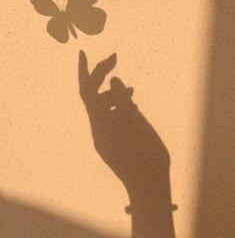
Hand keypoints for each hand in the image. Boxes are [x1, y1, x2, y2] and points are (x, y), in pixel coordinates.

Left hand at [79, 50, 169, 202]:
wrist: (148, 184)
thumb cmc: (144, 154)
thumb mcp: (136, 122)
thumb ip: (123, 100)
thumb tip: (114, 80)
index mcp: (101, 123)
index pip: (87, 91)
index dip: (86, 71)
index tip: (83, 53)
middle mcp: (99, 128)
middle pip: (95, 95)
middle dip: (102, 76)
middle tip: (115, 59)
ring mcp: (106, 135)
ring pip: (106, 106)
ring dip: (116, 93)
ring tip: (132, 91)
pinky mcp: (114, 141)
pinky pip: (113, 117)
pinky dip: (120, 106)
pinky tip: (132, 104)